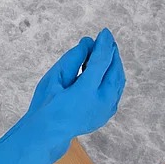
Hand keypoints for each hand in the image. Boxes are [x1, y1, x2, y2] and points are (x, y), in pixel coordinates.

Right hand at [0, 29, 126, 163]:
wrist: (48, 132)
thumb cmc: (46, 102)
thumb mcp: (55, 77)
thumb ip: (73, 59)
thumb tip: (87, 43)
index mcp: (86, 91)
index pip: (101, 61)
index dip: (103, 44)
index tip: (104, 31)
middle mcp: (101, 101)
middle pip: (114, 70)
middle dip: (112, 52)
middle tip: (107, 39)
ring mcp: (107, 109)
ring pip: (118, 81)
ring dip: (114, 64)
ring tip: (107, 51)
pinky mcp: (107, 113)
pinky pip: (115, 90)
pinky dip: (112, 76)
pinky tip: (105, 69)